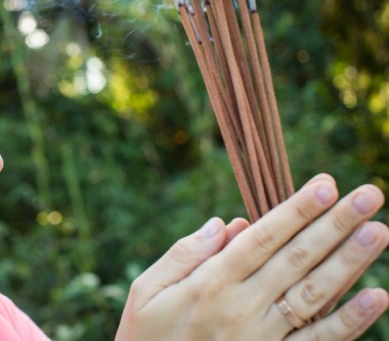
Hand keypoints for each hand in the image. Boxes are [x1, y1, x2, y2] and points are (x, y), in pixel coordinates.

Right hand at [116, 174, 388, 339]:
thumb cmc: (145, 338)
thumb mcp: (146, 293)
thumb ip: (183, 255)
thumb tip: (226, 223)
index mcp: (208, 286)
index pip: (262, 240)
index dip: (295, 211)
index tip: (326, 185)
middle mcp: (241, 309)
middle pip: (295, 259)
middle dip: (334, 224)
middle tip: (368, 195)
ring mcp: (262, 339)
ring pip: (314, 294)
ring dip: (349, 262)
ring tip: (378, 232)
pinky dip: (350, 322)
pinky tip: (376, 297)